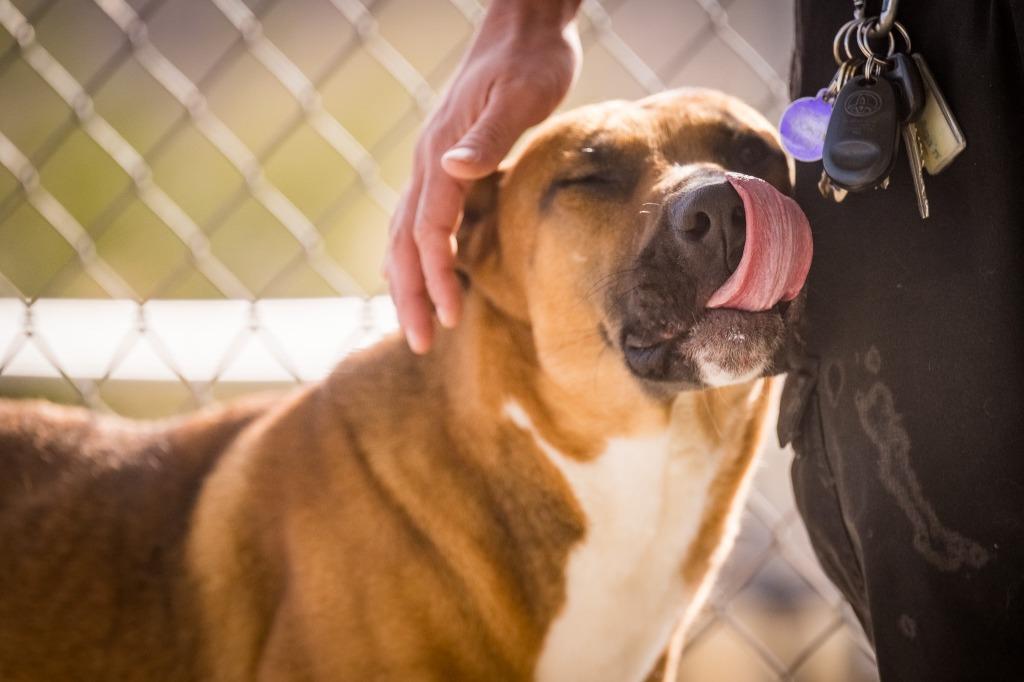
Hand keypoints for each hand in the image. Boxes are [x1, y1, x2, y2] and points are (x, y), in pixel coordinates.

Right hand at [385, 0, 581, 353]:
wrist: (522, 27)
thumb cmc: (530, 61)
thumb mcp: (519, 95)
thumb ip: (487, 135)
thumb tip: (453, 169)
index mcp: (439, 155)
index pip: (428, 231)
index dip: (435, 278)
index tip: (448, 319)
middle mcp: (427, 163)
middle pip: (403, 242)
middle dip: (409, 295)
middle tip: (420, 344)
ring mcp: (431, 164)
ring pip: (403, 234)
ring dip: (407, 281)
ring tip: (416, 323)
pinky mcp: (445, 164)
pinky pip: (417, 220)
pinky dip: (413, 255)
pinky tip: (421, 273)